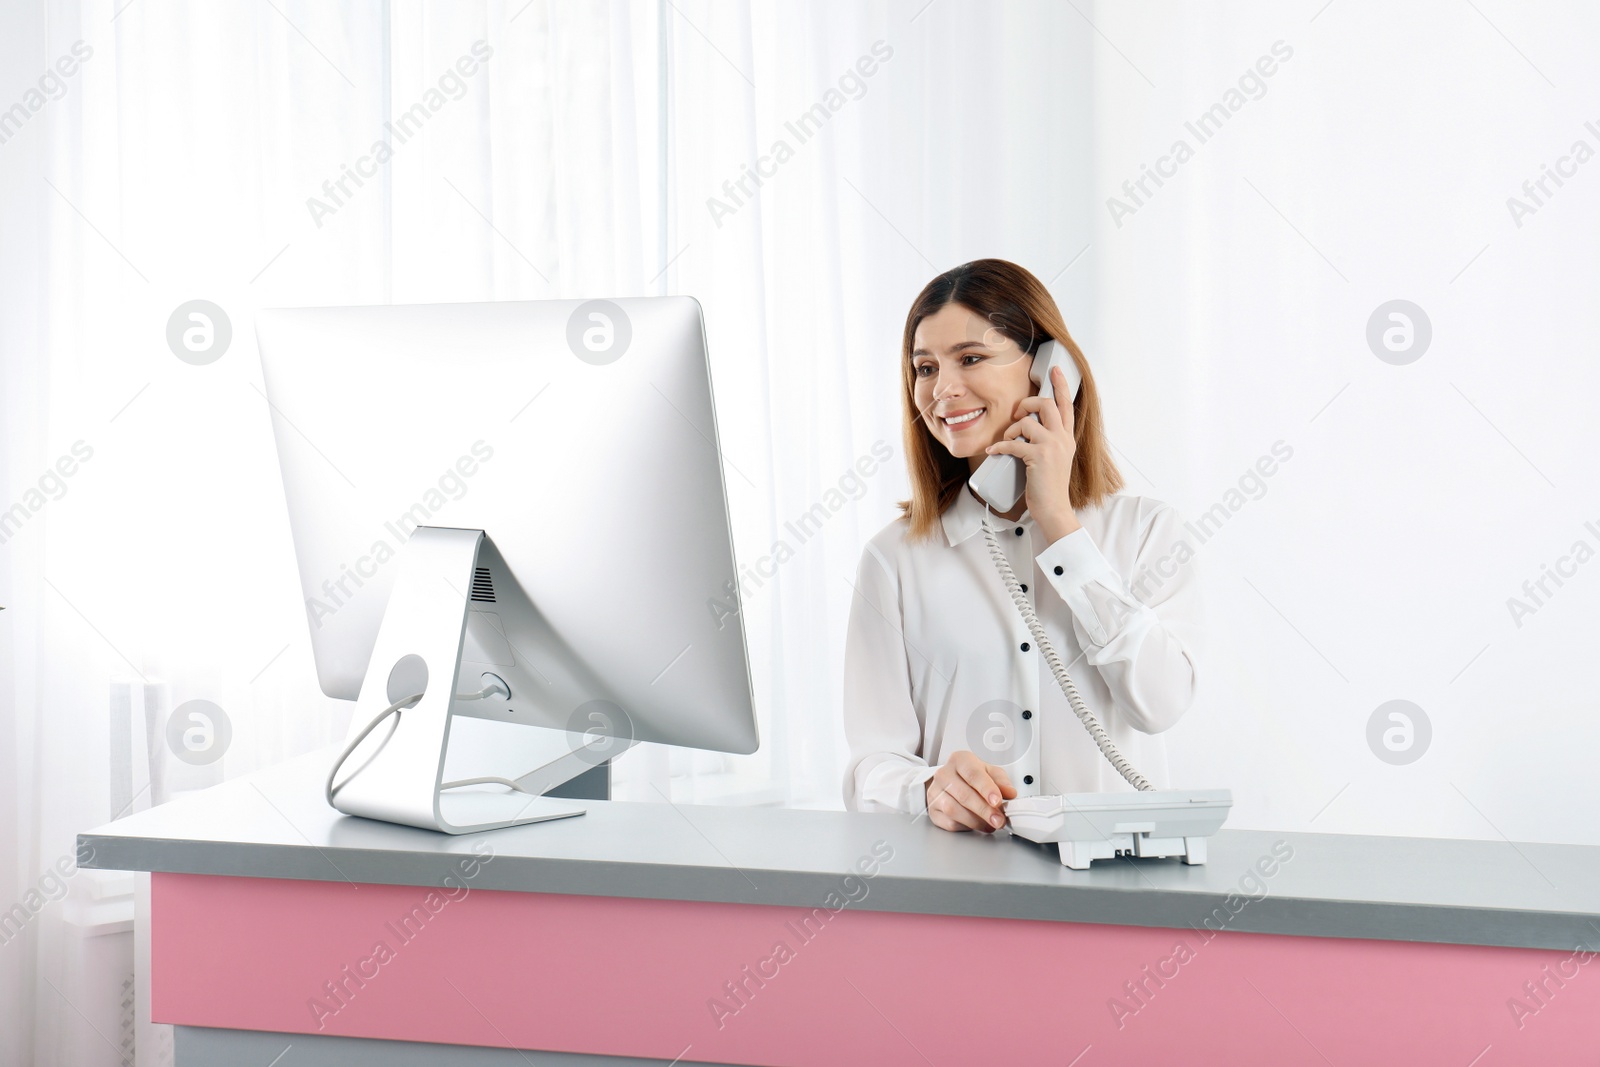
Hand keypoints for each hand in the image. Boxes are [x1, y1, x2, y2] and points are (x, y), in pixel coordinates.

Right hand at [925, 750, 1017, 832]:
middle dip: (984, 810)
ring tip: (989, 824)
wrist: (949, 782)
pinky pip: (949, 822)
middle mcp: (944, 774)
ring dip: (975, 821)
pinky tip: (976, 825)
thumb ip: (1001, 781)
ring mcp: (935, 792)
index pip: (973, 774)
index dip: (986, 789)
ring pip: (954, 810)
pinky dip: (965, 826)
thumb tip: (1010, 793)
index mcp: (960, 760)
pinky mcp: (933, 810)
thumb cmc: (971, 776)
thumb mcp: (989, 772)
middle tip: (998, 820)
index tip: (997, 801)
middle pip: (964, 794)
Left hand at [984, 365, 1080, 538]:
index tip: (1055, 369)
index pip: (1066, 405)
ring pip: (1027, 422)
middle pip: (1046, 405)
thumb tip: (1028, 426)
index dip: (1061, 385)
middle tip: (1016, 415)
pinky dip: (999, 446)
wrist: (1053, 508)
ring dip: (1011, 430)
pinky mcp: (1039, 457)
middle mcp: (1063, 439)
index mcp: (1067, 437)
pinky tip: (993, 451)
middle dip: (1027, 404)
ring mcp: (1052, 447)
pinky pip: (1013, 443)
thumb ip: (1048, 440)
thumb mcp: (1055, 458)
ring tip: (1006, 441)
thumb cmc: (1048, 485)